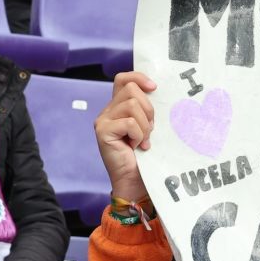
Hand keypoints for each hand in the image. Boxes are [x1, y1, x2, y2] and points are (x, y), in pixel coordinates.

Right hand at [97, 72, 156, 205]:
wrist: (135, 183)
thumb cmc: (144, 157)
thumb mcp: (148, 127)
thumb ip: (147, 109)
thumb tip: (157, 91)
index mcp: (118, 107)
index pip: (123, 79)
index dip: (138, 77)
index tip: (154, 87)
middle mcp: (107, 111)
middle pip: (131, 90)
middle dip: (148, 109)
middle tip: (150, 130)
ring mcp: (103, 121)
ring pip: (131, 105)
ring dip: (144, 124)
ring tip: (143, 141)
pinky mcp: (103, 131)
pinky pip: (128, 122)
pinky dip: (138, 134)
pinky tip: (137, 147)